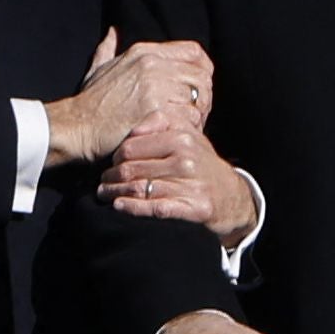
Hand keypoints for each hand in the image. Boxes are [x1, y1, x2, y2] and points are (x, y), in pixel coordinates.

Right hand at [44, 29, 212, 167]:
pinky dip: (187, 131)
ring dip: (196, 118)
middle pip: (201, 77)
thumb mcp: (97, 69)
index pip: (195, 52)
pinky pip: (188, 120)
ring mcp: (155, 88)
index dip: (203, 71)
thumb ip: (108, 49)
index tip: (199, 88)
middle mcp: (152, 65)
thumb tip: (111, 33)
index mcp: (144, 52)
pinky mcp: (156, 112)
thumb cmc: (88, 104)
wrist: (76, 127)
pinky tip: (176, 136)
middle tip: (196, 115)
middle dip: (204, 98)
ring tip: (185, 128)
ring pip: (198, 101)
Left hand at [100, 119, 259, 247]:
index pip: (131, 147)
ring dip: (115, 194)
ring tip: (105, 195)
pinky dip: (134, 208)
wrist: (232, 196)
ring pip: (140, 189)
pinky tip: (120, 206)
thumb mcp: (187, 136)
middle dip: (110, 177)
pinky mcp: (196, 208)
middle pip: (131, 169)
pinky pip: (156, 208)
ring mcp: (192, 185)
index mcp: (181, 138)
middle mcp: (186, 160)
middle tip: (101, 183)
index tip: (110, 164)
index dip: (115, 157)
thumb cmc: (201, 165)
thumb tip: (132, 128)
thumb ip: (160, 124)